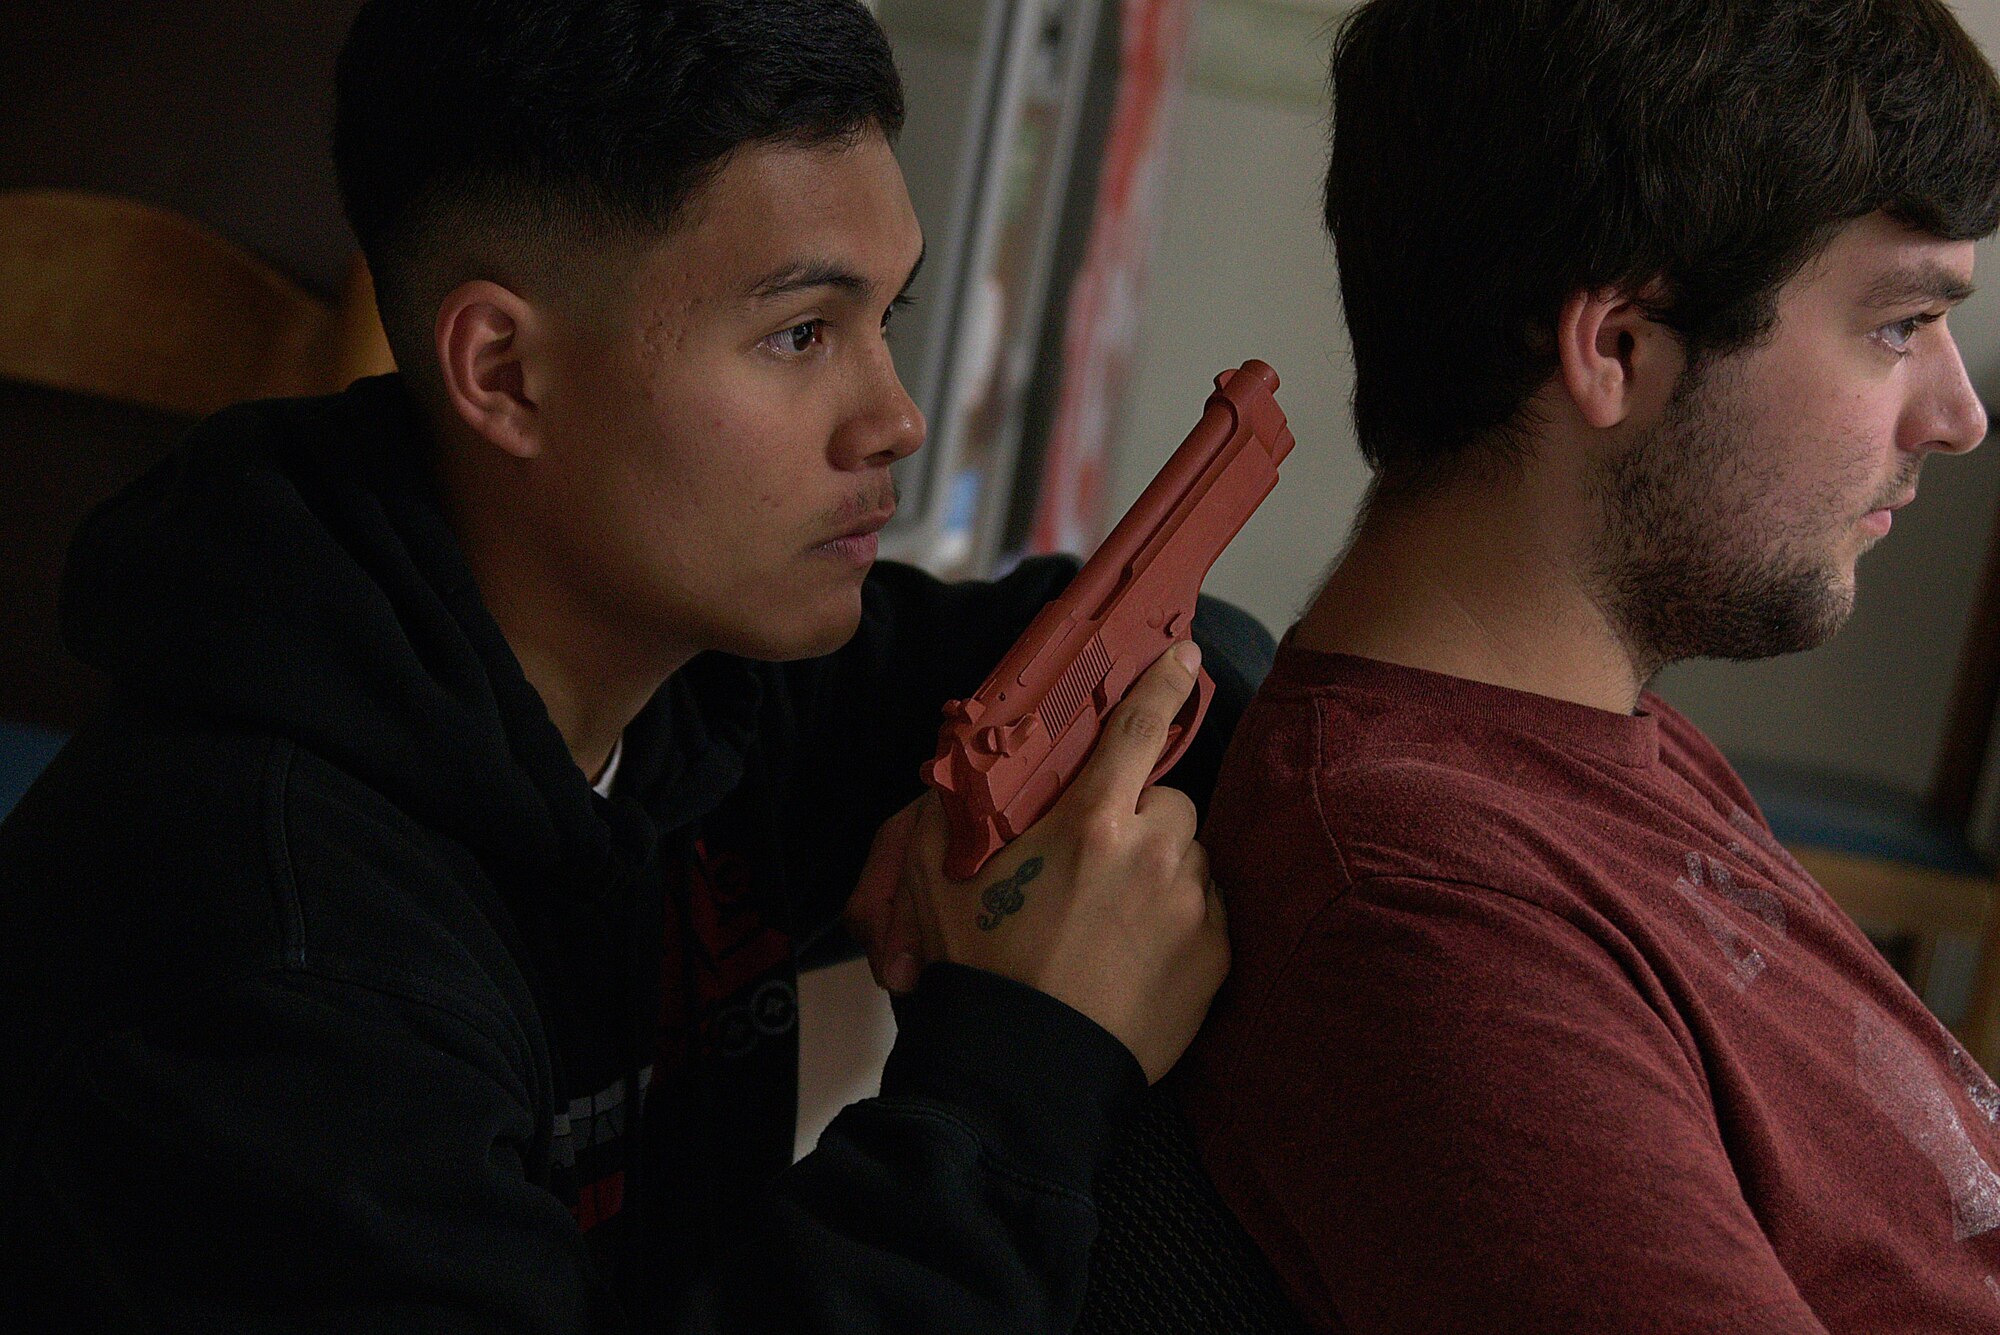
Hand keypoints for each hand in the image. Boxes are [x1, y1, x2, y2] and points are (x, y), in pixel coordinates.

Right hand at [845, 641, 1229, 1082]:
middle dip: (1139, 819)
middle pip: (1168, 801)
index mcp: (1089, 823)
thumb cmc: (978, 972)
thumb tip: (965, 765)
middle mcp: (1153, 854)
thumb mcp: (938, 876)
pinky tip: (1136, 954)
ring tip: (1113, 917)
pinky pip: (1208, 911)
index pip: (1138, 729)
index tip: (1183, 657)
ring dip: (1162, 869)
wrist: (1022, 1075)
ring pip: (1191, 855)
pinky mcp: (1215, 959)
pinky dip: (1180, 921)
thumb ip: (954, 805)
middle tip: (1097, 861)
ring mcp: (1191, 908)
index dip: (1162, 686)